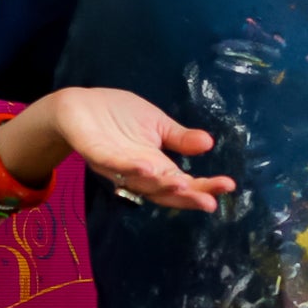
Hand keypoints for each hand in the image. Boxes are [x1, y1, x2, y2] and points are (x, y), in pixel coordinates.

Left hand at [22, 89, 235, 212]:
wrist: (79, 106)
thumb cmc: (118, 116)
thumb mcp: (156, 124)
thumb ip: (179, 138)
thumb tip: (209, 144)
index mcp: (155, 166)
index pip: (183, 183)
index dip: (203, 187)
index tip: (228, 185)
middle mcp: (138, 172)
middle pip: (165, 191)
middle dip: (187, 196)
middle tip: (210, 201)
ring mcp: (116, 166)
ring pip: (140, 183)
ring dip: (161, 186)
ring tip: (183, 185)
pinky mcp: (96, 153)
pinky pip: (113, 164)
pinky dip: (130, 168)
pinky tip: (148, 167)